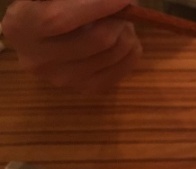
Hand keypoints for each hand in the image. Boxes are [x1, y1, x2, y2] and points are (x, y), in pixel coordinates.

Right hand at [1, 0, 142, 92]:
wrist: (45, 34)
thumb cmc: (48, 5)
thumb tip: (110, 2)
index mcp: (21, 26)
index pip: (60, 19)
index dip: (98, 6)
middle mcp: (39, 60)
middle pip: (97, 40)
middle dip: (120, 18)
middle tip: (125, 5)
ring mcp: (65, 79)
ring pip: (115, 53)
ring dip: (127, 31)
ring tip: (120, 19)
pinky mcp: (88, 88)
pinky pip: (124, 67)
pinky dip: (132, 48)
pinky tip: (122, 37)